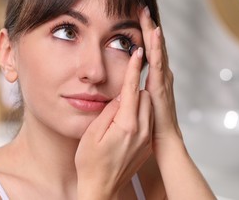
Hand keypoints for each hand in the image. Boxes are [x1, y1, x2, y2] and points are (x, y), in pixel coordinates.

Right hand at [75, 46, 152, 198]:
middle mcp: (141, 130)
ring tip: (128, 92)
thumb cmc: (90, 163)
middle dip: (137, 82)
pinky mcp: (145, 144)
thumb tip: (120, 96)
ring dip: (139, 96)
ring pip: (148, 107)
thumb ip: (109, 112)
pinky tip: (129, 112)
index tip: (137, 52)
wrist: (101, 188)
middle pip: (145, 96)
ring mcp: (145, 138)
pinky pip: (148, 119)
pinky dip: (141, 110)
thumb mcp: (92, 134)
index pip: (132, 89)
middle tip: (131, 70)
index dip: (134, 69)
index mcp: (126, 126)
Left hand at [139, 7, 181, 146]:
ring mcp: (162, 80)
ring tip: (147, 13)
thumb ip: (127, 89)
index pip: (147, 50)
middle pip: (153, 45)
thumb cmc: (147, 123)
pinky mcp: (160, 88)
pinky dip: (156, 49)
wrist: (161, 142)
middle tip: (141, 5)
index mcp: (153, 76)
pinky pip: (157, 65)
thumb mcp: (134, 101)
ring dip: (152, 31)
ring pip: (157, 50)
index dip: (141, 33)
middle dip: (147, 26)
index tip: (133, 15)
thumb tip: (116, 81)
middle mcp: (160, 74)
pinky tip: (153, 35)